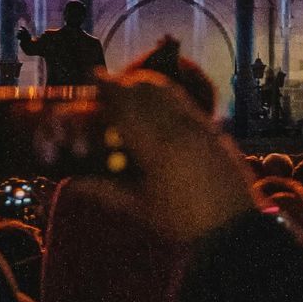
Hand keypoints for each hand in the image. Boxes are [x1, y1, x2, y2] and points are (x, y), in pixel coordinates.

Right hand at [91, 71, 257, 243]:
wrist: (232, 227)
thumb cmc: (182, 222)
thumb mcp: (140, 209)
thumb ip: (104, 191)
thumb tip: (70, 184)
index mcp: (155, 148)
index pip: (126, 106)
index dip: (108, 87)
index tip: (94, 75)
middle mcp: (177, 128)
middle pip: (145, 90)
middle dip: (124, 83)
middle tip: (108, 85)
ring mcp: (199, 124)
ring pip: (167, 90)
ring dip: (145, 84)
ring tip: (130, 90)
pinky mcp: (213, 126)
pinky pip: (184, 100)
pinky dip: (166, 94)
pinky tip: (157, 104)